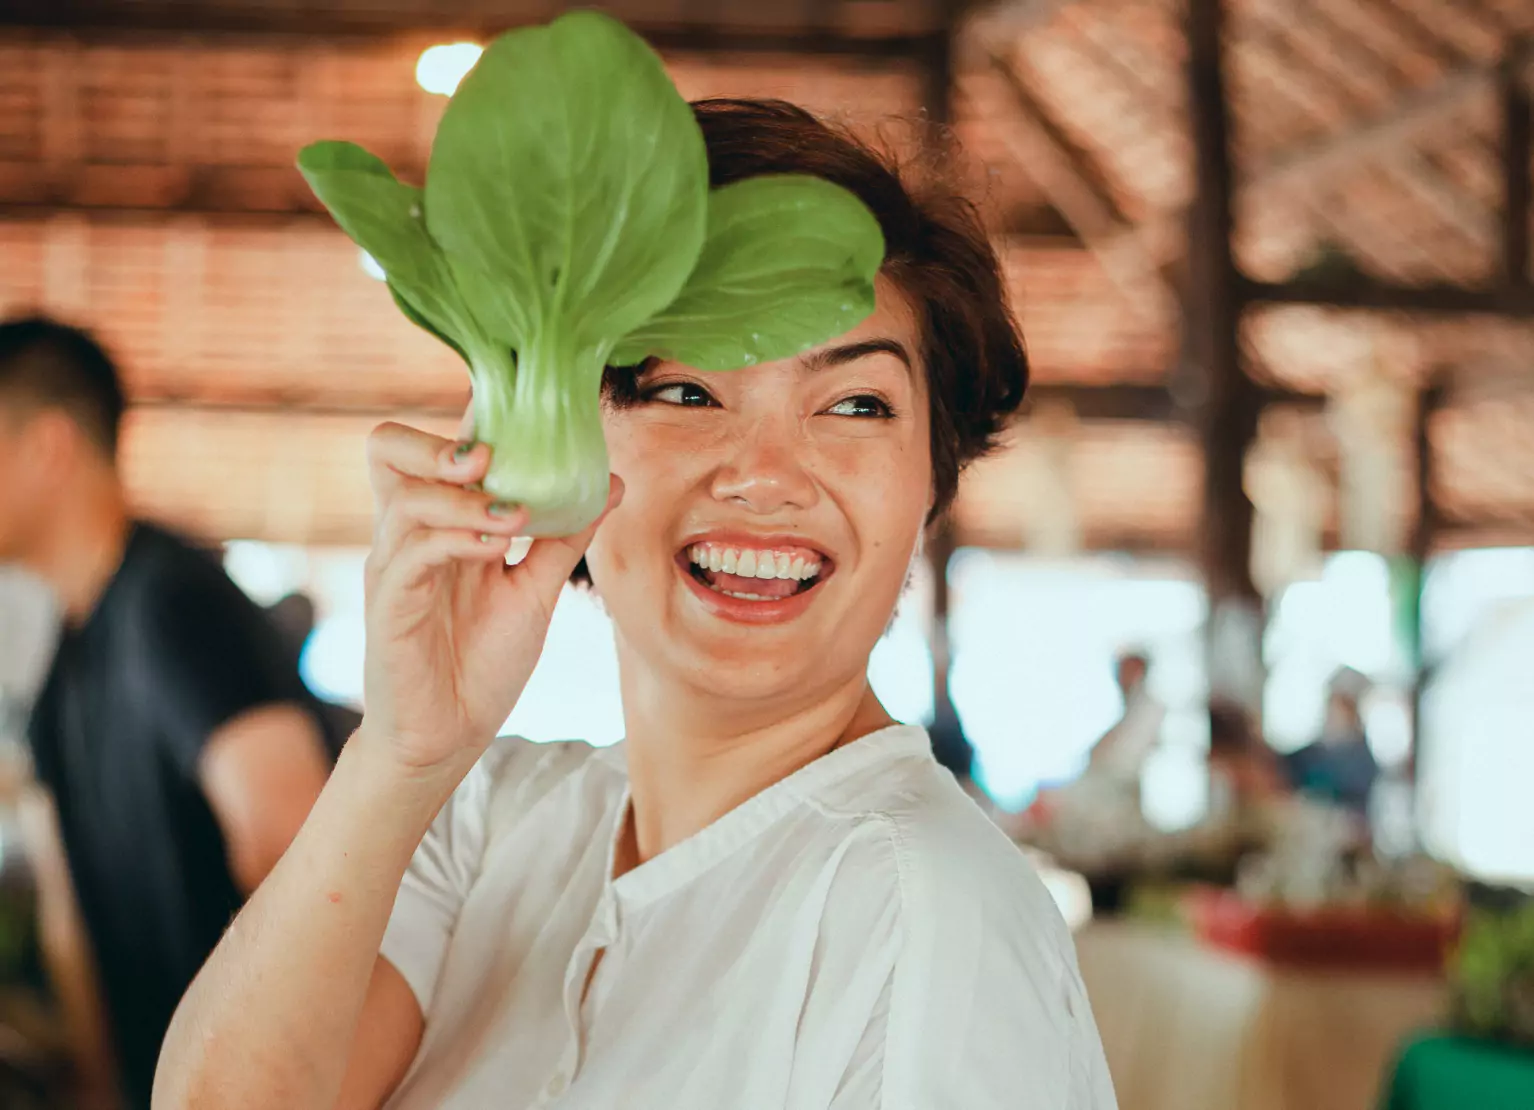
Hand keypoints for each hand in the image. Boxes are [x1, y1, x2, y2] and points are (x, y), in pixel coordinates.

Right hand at [357, 422, 621, 775]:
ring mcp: (394, 568)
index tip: (525, 408)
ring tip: (516, 515)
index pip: (436, 446)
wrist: (449, 737)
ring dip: (465, 499)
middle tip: (492, 455)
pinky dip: (457, 541)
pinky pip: (412, 555)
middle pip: (387, 448)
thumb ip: (565, 535)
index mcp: (439, 522)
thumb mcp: (535, 590)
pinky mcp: (390, 606)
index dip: (471, 417)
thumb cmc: (482, 661)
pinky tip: (497, 550)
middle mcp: (407, 534)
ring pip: (406, 499)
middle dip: (439, 441)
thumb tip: (613, 481)